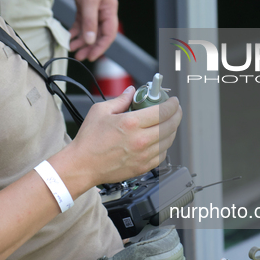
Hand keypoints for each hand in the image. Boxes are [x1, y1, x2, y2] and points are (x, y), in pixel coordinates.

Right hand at [59, 86, 181, 189]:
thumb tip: (131, 92)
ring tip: (169, 123)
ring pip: (169, 141)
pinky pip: (162, 155)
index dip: (172, 104)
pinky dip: (165, 145)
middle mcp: (140, 140)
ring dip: (172, 130)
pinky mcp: (142, 167)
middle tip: (175, 110)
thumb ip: (121, 100)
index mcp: (131, 123)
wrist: (82, 165)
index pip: (162, 111)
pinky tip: (160, 140)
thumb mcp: (100, 111)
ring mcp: (143, 155)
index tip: (174, 101)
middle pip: (170, 125)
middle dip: (177, 115)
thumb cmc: (88, 141)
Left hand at [62, 0, 117, 60]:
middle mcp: (103, 11)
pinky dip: (75, 30)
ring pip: (88, 30)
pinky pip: (81, 22)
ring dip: (80, 39)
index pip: (108, 34)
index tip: (91, 56)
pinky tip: (69, 36)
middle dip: (89, 46)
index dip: (100, 47)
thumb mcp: (88, 0)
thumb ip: (89, 22)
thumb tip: (90, 40)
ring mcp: (93, 9)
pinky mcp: (83, 5)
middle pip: (98, 34)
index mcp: (109, 10)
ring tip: (71, 47)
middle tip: (79, 55)